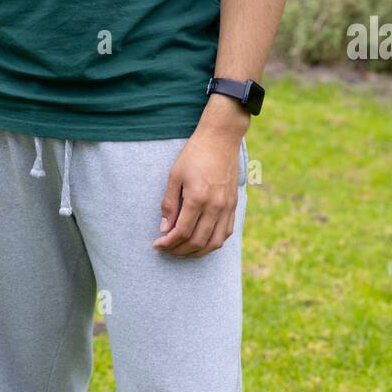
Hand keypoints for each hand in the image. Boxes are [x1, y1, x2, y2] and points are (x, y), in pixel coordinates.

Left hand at [152, 126, 242, 257]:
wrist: (220, 139)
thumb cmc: (194, 154)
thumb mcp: (175, 175)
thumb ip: (169, 204)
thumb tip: (164, 228)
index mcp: (198, 198)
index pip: (182, 232)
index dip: (168, 242)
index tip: (157, 244)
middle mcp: (215, 206)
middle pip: (198, 242)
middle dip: (179, 250)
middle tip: (167, 249)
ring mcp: (227, 207)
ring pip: (214, 243)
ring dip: (197, 252)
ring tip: (182, 251)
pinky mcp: (234, 205)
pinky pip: (226, 233)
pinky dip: (213, 243)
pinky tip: (202, 242)